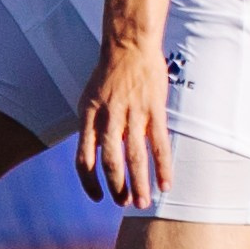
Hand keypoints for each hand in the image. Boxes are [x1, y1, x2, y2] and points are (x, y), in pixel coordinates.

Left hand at [74, 39, 173, 207]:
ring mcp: (132, 113)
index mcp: (89, 116)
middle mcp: (108, 117)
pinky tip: (166, 184)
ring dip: (139, 184)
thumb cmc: (109, 73)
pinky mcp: (154, 110)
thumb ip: (93, 125)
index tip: (96, 196)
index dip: (89, 181)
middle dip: (117, 187)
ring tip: (143, 203)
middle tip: (124, 204)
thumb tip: (94, 153)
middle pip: (110, 162)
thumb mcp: (90, 98)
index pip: (83, 158)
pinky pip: (159, 144)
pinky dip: (163, 166)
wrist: (129, 44)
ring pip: (135, 157)